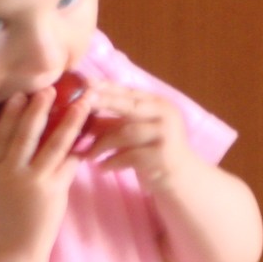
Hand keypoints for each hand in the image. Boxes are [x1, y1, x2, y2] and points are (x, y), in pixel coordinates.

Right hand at [0, 88, 90, 259]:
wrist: (12, 252)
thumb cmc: (5, 218)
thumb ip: (6, 162)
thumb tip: (24, 134)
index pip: (0, 134)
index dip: (12, 113)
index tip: (22, 94)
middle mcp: (9, 172)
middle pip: (25, 133)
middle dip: (39, 109)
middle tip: (50, 89)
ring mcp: (32, 182)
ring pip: (53, 144)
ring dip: (69, 121)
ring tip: (81, 104)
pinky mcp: (52, 192)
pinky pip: (69, 164)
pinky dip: (79, 149)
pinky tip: (90, 136)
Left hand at [84, 81, 195, 195]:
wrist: (182, 178)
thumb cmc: (153, 151)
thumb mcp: (135, 132)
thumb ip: (113, 121)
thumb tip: (80, 111)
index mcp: (158, 104)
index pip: (129, 91)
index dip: (106, 87)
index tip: (85, 84)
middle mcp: (165, 115)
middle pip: (129, 106)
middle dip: (103, 103)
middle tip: (81, 105)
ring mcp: (166, 135)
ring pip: (126, 133)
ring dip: (102, 144)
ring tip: (88, 154)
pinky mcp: (163, 156)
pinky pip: (131, 156)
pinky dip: (113, 161)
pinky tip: (101, 167)